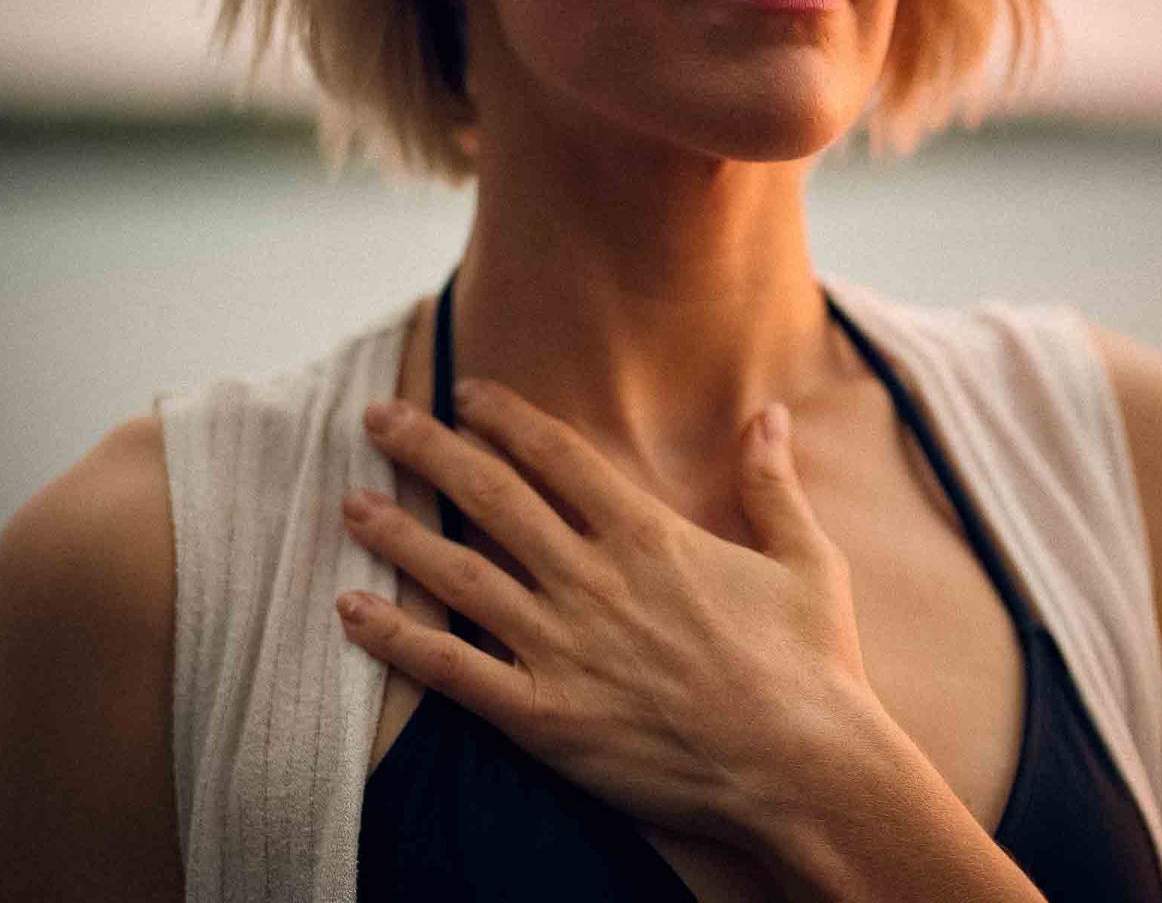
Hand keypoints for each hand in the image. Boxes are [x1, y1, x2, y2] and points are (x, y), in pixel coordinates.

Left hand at [336, 378, 875, 842]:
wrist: (806, 770)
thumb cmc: (812, 664)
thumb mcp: (805, 558)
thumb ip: (773, 480)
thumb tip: (768, 411)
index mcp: (648, 535)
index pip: (556, 455)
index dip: (504, 417)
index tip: (465, 392)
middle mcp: (593, 579)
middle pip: (491, 495)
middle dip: (429, 450)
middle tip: (378, 419)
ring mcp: (563, 647)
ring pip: (459, 574)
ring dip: (398, 534)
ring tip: (349, 503)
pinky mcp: (546, 717)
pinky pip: (453, 672)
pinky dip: (397, 639)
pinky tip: (351, 611)